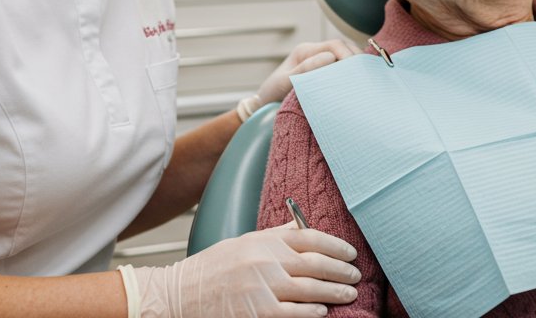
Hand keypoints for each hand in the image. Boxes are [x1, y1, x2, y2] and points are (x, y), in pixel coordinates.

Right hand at [134, 223, 360, 317]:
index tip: (350, 252)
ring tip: (349, 293)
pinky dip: (313, 312)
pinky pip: (294, 312)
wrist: (180, 295)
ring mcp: (261, 287)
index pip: (309, 237)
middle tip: (355, 275)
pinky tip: (324, 311)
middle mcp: (264, 261)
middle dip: (341, 270)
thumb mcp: (242, 243)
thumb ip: (274, 236)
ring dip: (334, 291)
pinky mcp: (257, 312)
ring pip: (310, 289)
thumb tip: (302, 227)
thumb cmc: (211, 269)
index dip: (335, 245)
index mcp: (262, 241)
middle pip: (315, 263)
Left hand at [255, 40, 360, 105]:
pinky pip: (341, 70)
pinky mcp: (323, 74)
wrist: (263, 106)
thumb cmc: (271, 94)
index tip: (357, 71)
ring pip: (345, 59)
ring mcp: (319, 63)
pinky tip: (358, 85)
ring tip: (365, 81)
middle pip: (344, 49)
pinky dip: (350, 76)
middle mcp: (314, 53)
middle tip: (367, 76)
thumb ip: (305, 69)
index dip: (349, 55)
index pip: (335, 45)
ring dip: (355, 68)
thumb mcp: (285, 82)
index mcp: (305, 50)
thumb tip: (331, 58)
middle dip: (357, 60)